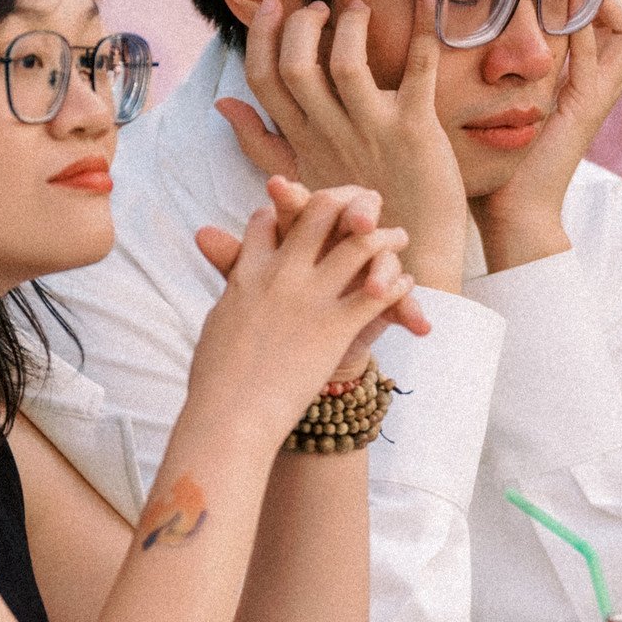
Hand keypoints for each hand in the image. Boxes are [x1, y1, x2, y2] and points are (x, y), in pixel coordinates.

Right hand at [190, 178, 422, 442]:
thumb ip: (232, 297)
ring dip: (383, 238)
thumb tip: (234, 290)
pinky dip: (396, 285)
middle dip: (344, 205)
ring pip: (358, 246)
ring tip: (396, 237)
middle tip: (364, 210)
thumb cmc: (217, 381)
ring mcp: (310, 298)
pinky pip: (378, 293)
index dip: (283, 212)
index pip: (265, 222)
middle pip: (318, 214)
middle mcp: (280, 275)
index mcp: (247, 274)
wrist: (232, 416)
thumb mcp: (218, 324)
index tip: (299, 213)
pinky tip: (403, 285)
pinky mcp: (336, 327)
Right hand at [216, 0, 469, 291]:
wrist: (413, 262)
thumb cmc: (356, 219)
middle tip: (317, 7)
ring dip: (348, 26)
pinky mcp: (416, 132)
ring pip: (346, 64)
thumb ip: (260, 142)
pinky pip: (418, 73)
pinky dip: (421, 32)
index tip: (269, 6)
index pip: (264, 82)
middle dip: (301, 26)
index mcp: (303, 143)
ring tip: (355, 8)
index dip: (261, 37)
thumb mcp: (298, 179)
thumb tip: (223, 105)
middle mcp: (332, 135)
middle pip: (298, 67)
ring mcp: (373, 133)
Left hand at [470, 0, 621, 271]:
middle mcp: (607, 87)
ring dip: (614, 0)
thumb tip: (497, 38)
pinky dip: (583, 24)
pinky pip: (596, 60)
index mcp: (597, 82)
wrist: (514, 211)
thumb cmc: (509, 160)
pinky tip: (563, 2)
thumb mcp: (523, 100)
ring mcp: (599, 98)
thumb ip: (524, 69)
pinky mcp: (581, 111)